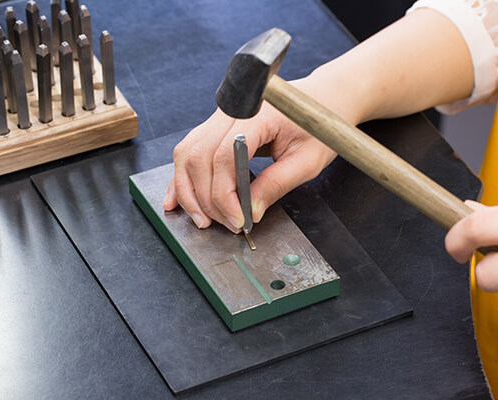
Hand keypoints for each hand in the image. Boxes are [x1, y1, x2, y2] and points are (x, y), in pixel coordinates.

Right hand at [163, 80, 338, 231]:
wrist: (321, 101)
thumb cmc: (317, 126)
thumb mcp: (305, 161)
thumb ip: (275, 185)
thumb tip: (249, 211)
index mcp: (256, 114)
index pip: (225, 156)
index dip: (225, 194)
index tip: (237, 219)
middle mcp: (231, 111)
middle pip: (200, 157)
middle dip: (207, 198)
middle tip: (226, 224)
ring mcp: (220, 117)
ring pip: (187, 154)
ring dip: (189, 191)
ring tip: (202, 219)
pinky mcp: (216, 127)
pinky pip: (189, 151)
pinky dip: (182, 178)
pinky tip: (176, 200)